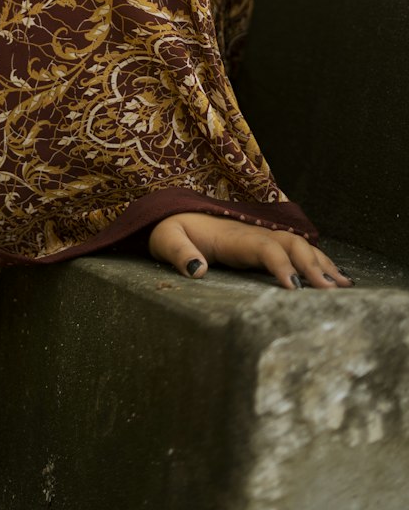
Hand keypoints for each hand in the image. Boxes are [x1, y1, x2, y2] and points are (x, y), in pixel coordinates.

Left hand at [148, 212, 353, 289]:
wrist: (171, 215)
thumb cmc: (169, 231)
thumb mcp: (166, 240)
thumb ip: (179, 254)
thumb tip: (198, 271)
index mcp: (231, 235)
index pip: (264, 247)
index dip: (282, 265)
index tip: (295, 288)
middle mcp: (251, 233)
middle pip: (290, 243)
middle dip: (313, 265)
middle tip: (331, 293)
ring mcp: (259, 236)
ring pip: (298, 245)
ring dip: (321, 262)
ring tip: (344, 286)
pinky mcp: (262, 244)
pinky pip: (294, 249)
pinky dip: (317, 260)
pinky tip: (334, 276)